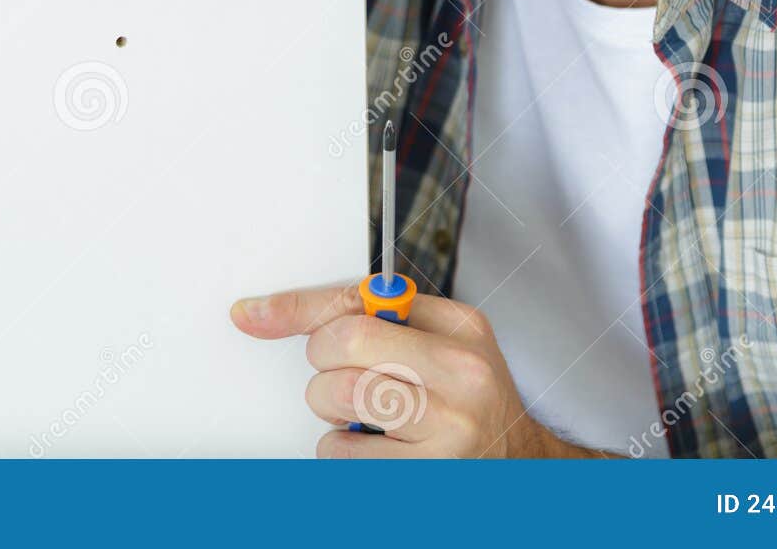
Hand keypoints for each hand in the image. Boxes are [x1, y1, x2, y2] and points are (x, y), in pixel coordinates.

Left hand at [231, 282, 606, 457]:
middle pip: (343, 344)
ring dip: (332, 413)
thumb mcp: (443, 344)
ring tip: (367, 418)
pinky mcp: (427, 476)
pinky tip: (378, 450)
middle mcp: (461, 374)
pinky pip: (343, 454)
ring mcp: (448, 429)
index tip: (255, 313)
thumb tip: (274, 312)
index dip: (299, 308)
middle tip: (342, 379)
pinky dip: (344, 454)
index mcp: (461, 328)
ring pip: (336, 399)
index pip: (360, 301)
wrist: (521, 466)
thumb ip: (381, 320)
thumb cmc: (470, 402)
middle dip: (325, 364)